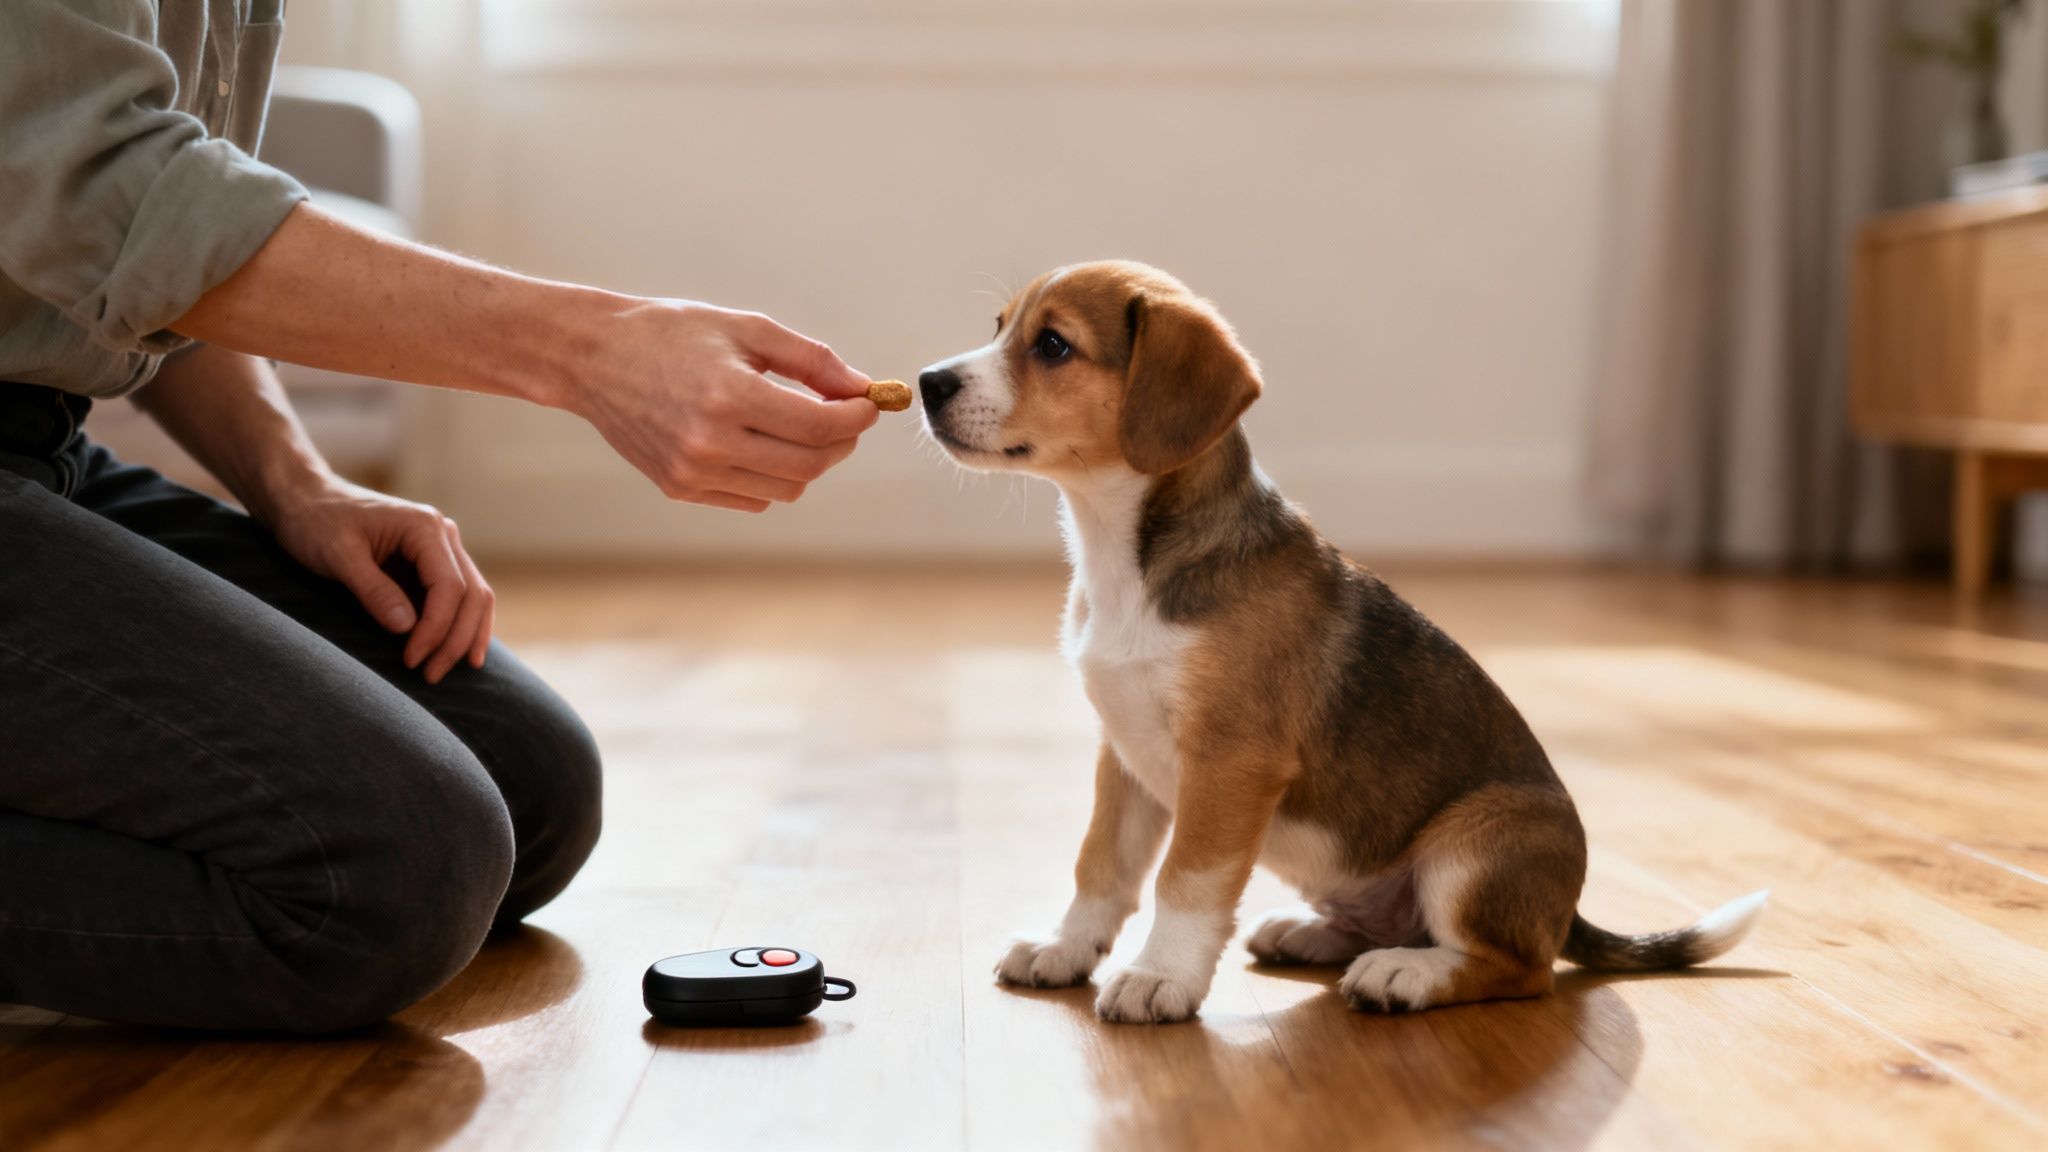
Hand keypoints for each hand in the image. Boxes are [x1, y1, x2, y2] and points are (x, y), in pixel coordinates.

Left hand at [263, 476, 494, 683]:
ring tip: (448, 670)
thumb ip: (373, 590)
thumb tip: (407, 628)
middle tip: (430, 676)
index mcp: (425, 527)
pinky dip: (460, 625)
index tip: (412, 660)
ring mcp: (441, 550)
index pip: (450, 586)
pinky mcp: (431, 565)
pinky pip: (459, 598)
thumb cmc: (316, 522)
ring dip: (466, 636)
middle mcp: (443, 535)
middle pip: (472, 594)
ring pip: (475, 597)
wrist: (304, 500)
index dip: (436, 628)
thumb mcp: (338, 555)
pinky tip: (456, 652)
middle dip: (456, 639)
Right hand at [569, 300, 879, 510]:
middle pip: (810, 464)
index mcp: (729, 395)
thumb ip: (810, 360)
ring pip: (787, 488)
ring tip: (798, 426)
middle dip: (841, 441)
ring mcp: (693, 472)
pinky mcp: (680, 489)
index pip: (820, 426)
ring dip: (808, 461)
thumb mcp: (746, 329)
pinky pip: (753, 499)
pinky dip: (771, 476)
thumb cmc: (673, 333)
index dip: (857, 417)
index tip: (869, 402)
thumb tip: (861, 388)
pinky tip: (759, 442)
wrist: (594, 358)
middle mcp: (710, 442)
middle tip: (844, 416)